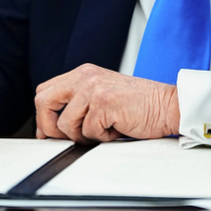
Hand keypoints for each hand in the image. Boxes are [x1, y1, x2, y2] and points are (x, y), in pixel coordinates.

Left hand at [34, 64, 179, 142]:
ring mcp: (93, 88)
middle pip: (43, 102)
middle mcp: (85, 76)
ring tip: (104, 129)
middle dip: (50, 126)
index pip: (45, 91)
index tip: (49, 132)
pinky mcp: (103, 103)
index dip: (43, 115)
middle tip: (69, 137)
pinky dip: (102, 138)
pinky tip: (117, 128)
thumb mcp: (102, 95)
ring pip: (65, 123)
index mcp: (83, 73)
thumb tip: (51, 128)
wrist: (167, 106)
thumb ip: (78, 102)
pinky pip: (88, 132)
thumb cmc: (139, 105)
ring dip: (83, 135)